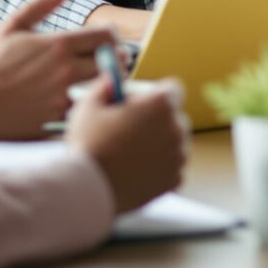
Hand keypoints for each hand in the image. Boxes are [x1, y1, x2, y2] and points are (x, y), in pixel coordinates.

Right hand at [0, 0, 107, 139]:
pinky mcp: (59, 118)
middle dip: (114, 60)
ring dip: (105, 83)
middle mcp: (66, 70)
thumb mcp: (13, 26)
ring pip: (104, 87)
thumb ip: (43, 4)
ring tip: (96, 81)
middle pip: (113, 62)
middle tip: (107, 61)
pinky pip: (86, 109)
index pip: (106, 36)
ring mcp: (64, 95)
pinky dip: (88, 105)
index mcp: (59, 44)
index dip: (111, 37)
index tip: (106, 42)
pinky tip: (80, 102)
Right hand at [65, 76, 189, 212]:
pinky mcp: (175, 179)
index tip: (136, 105)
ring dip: (157, 143)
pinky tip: (134, 170)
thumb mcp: (88, 105)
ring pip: (173, 142)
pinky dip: (158, 167)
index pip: (171, 89)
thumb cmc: (88, 144)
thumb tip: (111, 79)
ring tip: (127, 153)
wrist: (88, 189)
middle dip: (155, 119)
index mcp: (160, 104)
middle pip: (172, 116)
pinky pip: (171, 166)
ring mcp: (179, 156)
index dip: (152, 95)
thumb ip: (104, 85)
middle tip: (126, 130)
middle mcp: (177, 128)